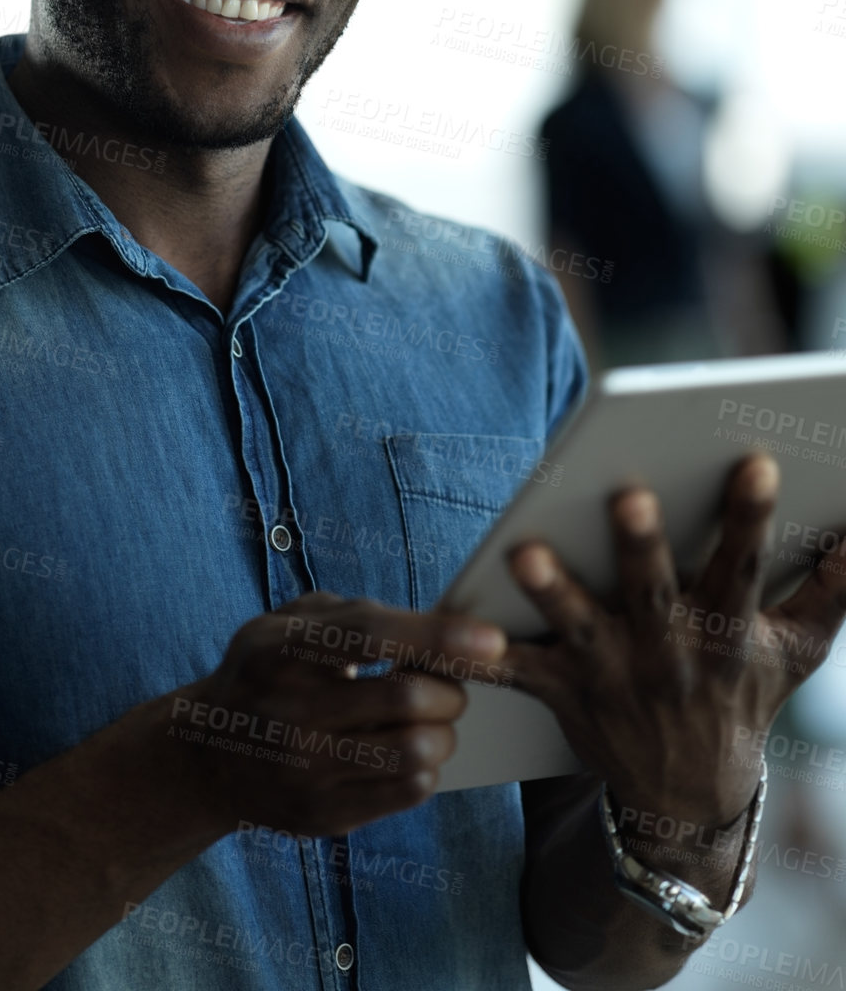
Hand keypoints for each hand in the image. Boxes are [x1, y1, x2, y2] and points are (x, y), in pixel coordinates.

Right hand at [165, 591, 506, 837]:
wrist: (206, 756)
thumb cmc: (262, 673)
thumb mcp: (283, 624)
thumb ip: (349, 614)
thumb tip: (432, 624)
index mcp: (279, 650)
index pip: (369, 636)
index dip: (436, 635)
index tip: (490, 639)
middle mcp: (290, 712)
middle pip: (407, 698)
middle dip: (451, 688)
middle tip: (450, 684)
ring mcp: (306, 770)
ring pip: (417, 750)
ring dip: (444, 731)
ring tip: (433, 719)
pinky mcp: (325, 814)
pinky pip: (408, 791)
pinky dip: (427, 765)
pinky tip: (409, 749)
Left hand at [497, 453, 845, 830]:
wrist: (689, 796)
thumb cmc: (742, 695)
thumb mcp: (797, 652)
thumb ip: (832, 590)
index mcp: (728, 633)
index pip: (743, 568)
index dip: (753, 518)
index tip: (757, 463)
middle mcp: (671, 653)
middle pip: (655, 592)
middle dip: (643, 545)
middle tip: (629, 494)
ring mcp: (614, 674)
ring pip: (580, 626)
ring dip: (552, 591)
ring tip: (525, 551)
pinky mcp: (564, 692)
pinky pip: (518, 672)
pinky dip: (483, 654)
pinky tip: (452, 626)